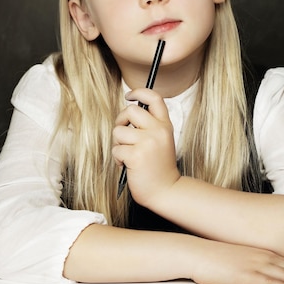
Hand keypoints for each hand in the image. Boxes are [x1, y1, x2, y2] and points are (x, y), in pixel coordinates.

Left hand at [112, 88, 179, 205]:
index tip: (129, 95)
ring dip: (118, 144)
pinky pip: (116, 149)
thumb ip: (151, 126)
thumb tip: (128, 113)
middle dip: (120, 121)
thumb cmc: (160, 167)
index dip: (139, 92)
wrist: (167, 191)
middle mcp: (158, 131)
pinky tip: (127, 165)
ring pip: (118, 131)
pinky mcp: (136, 156)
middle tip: (122, 133)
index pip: (154, 98)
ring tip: (127, 155)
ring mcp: (147, 143)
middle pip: (130, 110)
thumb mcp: (162, 141)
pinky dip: (118, 158)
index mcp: (165, 125)